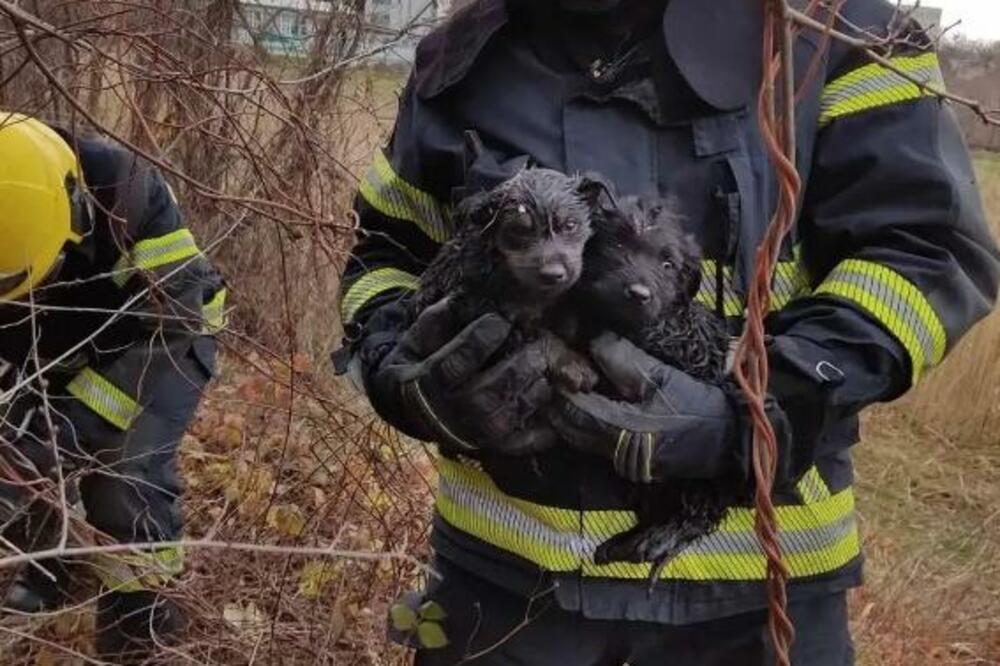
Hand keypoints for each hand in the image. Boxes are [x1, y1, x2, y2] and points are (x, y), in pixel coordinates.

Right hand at [364, 297, 558, 455]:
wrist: (414, 407)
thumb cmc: (423, 361)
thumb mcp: (419, 337)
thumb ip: (439, 320)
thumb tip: (464, 300)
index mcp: (423, 383)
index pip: (452, 366)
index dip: (477, 343)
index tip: (500, 321)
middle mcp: (446, 414)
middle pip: (485, 395)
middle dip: (515, 369)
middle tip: (536, 348)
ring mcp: (470, 434)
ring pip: (504, 419)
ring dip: (531, 393)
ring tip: (546, 370)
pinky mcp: (489, 447)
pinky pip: (518, 444)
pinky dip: (540, 431)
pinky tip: (554, 406)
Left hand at [548, 332, 790, 482]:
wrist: (730, 440)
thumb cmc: (697, 406)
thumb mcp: (661, 377)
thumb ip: (623, 360)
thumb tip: (593, 342)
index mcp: (622, 433)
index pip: (575, 412)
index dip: (562, 388)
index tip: (554, 365)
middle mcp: (616, 454)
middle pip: (571, 430)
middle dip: (559, 404)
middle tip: (553, 375)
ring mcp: (622, 464)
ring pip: (581, 438)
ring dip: (570, 415)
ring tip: (566, 387)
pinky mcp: (630, 464)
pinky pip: (595, 443)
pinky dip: (585, 424)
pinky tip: (587, 404)